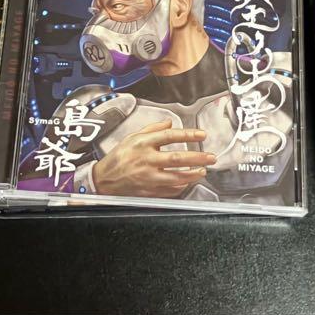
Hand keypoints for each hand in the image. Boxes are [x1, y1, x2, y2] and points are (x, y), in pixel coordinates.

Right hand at [92, 120, 215, 196]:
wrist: (104, 180)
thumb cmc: (118, 157)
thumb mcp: (132, 137)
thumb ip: (152, 129)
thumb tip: (169, 122)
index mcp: (142, 144)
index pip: (169, 136)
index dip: (188, 135)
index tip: (202, 134)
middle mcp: (146, 160)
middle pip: (176, 159)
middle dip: (197, 158)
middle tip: (211, 157)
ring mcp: (148, 177)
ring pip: (175, 178)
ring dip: (192, 175)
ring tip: (203, 171)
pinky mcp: (148, 191)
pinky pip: (169, 190)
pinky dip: (181, 187)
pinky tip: (187, 182)